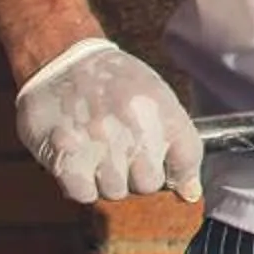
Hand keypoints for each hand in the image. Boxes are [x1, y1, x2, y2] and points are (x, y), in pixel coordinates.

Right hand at [14, 38, 202, 203]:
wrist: (62, 60)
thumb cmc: (113, 80)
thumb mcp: (154, 94)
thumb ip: (177, 140)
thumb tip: (191, 192)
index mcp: (161, 110)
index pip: (187, 159)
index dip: (180, 173)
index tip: (169, 172)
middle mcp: (134, 129)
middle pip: (149, 184)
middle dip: (137, 176)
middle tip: (123, 155)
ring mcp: (100, 145)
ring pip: (115, 192)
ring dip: (107, 180)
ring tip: (97, 153)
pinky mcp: (66, 158)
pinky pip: (84, 194)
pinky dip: (82, 185)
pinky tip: (78, 162)